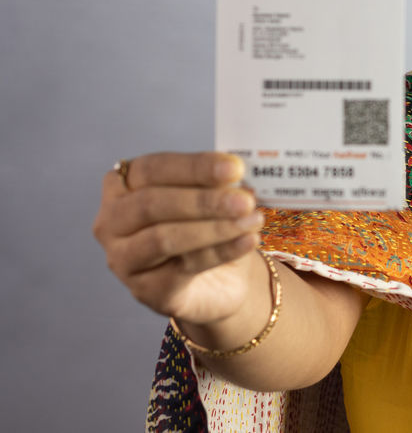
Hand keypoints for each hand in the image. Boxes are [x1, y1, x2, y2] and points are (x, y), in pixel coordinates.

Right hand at [92, 152, 265, 326]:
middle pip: (151, 203)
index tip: (236, 167)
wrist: (218, 278)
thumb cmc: (206, 224)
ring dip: (214, 227)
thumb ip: (217, 183)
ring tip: (253, 220)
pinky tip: (249, 240)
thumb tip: (238, 176)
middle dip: (204, 200)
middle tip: (245, 200)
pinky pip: (184, 267)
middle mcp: (112, 221)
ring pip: (163, 238)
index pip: (152, 168)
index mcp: (123, 185)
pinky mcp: (145, 290)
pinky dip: (222, 251)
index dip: (194, 166)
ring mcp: (122, 259)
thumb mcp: (211, 196)